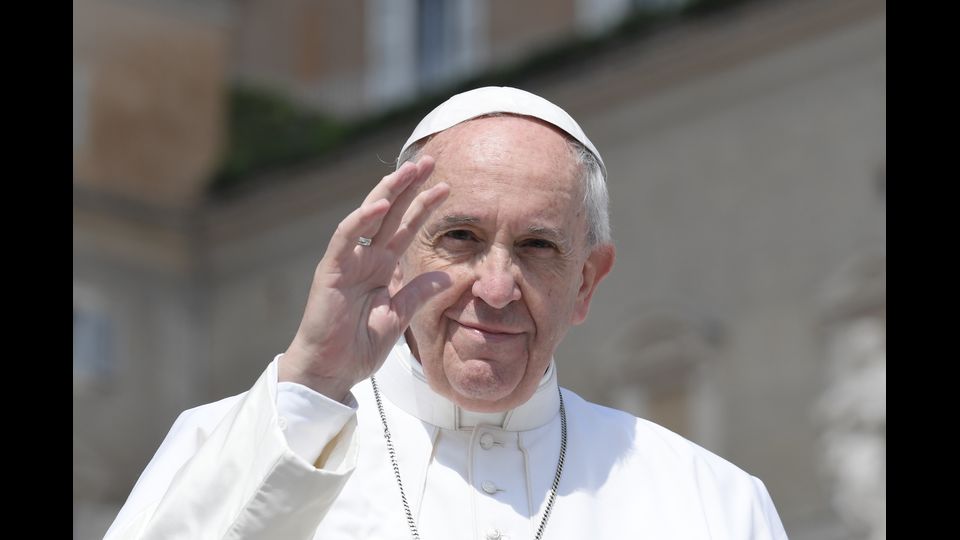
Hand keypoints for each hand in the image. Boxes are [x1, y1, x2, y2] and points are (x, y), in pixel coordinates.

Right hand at [279, 156, 450, 400]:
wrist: (330, 371)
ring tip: (408, 171)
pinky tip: (380, 205)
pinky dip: (361, 220)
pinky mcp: (331, 270)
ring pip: (368, 217)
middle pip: (390, 214)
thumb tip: (446, 274)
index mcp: (381, 268)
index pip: (405, 229)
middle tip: (429, 162)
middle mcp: (365, 258)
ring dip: (387, 192)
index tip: (445, 187)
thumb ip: (418, 292)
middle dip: (409, 187)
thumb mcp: (399, 317)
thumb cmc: (358, 347)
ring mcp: (347, 261)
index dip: (424, 207)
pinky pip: (346, 239)